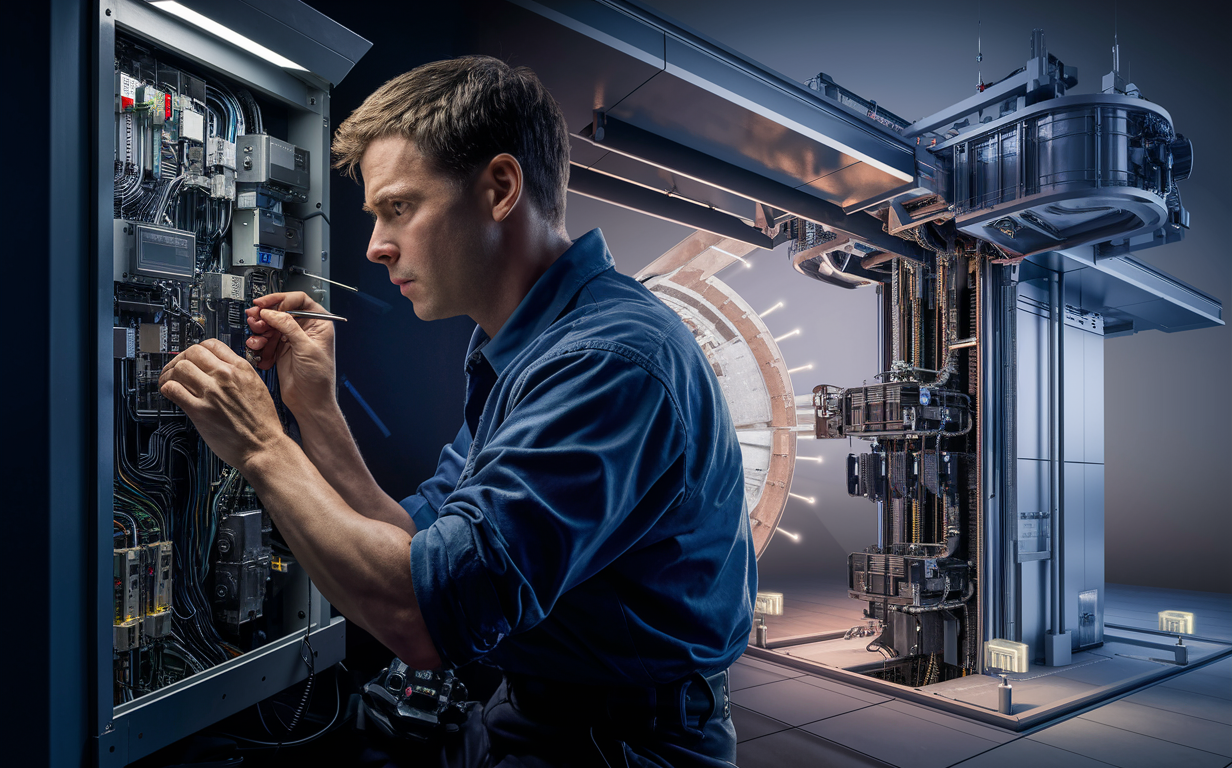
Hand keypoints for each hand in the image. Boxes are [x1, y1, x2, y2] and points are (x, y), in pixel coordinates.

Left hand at [158, 339, 289, 470]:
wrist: (264, 446)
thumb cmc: (263, 422)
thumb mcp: (257, 387)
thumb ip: (237, 374)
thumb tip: (218, 368)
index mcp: (242, 369)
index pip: (211, 344)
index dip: (198, 350)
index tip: (193, 359)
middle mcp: (226, 377)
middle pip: (192, 352)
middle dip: (180, 359)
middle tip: (176, 369)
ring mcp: (212, 393)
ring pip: (180, 368)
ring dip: (170, 374)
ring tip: (169, 382)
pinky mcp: (200, 411)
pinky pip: (173, 390)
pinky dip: (167, 389)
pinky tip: (171, 394)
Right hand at [245, 291, 336, 416]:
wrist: (309, 403)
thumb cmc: (318, 379)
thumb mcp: (306, 348)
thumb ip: (289, 327)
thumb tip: (272, 312)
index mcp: (319, 324)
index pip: (299, 300)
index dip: (281, 300)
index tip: (266, 305)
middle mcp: (305, 329)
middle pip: (281, 311)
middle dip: (266, 315)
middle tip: (254, 319)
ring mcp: (292, 339)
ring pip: (271, 325)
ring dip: (260, 330)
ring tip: (256, 338)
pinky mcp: (281, 349)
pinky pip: (266, 340)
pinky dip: (259, 343)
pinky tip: (257, 349)